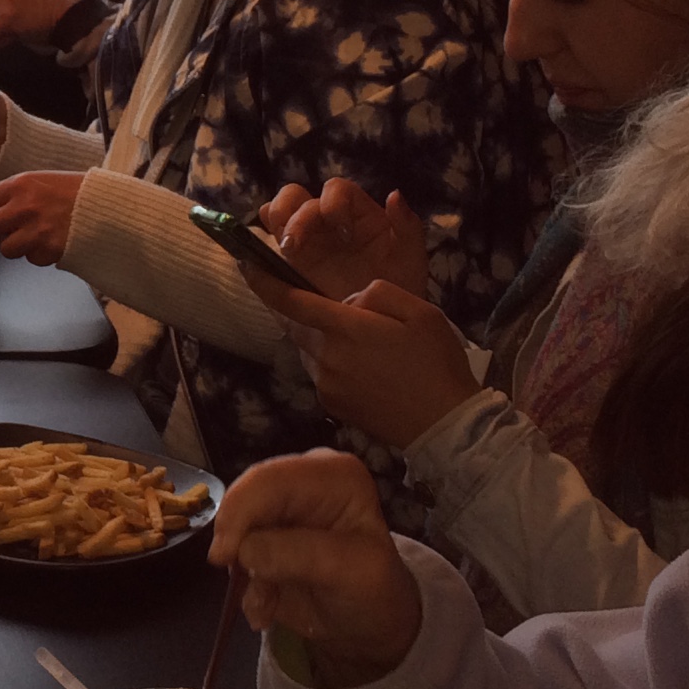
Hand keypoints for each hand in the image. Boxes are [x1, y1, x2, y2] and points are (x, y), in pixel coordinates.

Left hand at [0, 171, 86, 266]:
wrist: (108, 205)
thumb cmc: (73, 192)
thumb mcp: (39, 182)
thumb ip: (10, 196)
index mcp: (21, 185)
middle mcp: (25, 206)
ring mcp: (37, 230)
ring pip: (8, 249)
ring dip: (17, 245)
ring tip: (36, 234)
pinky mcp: (50, 249)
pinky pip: (32, 259)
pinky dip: (39, 254)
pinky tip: (52, 241)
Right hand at [212, 451, 421, 685]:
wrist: (369, 625)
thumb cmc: (374, 591)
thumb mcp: (352, 571)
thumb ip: (299, 555)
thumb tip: (244, 551)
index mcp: (331, 476)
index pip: (270, 479)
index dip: (239, 512)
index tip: (224, 556)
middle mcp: (300, 484)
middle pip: (243, 500)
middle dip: (240, 546)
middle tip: (243, 584)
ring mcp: (278, 512)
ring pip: (233, 532)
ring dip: (245, 574)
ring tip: (269, 603)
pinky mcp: (262, 540)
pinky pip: (233, 557)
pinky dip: (246, 588)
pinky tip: (267, 607)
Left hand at [248, 273, 483, 448]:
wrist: (444, 425)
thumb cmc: (436, 363)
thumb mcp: (419, 310)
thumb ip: (376, 294)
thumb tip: (350, 302)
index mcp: (345, 329)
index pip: (291, 301)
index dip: (263, 281)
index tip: (244, 263)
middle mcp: (326, 357)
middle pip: (299, 326)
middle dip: (305, 312)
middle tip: (334, 311)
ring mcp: (326, 384)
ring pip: (311, 349)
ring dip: (325, 339)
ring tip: (365, 345)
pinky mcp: (331, 405)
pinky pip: (321, 373)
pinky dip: (333, 362)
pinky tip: (366, 368)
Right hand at [261, 178, 429, 300]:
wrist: (384, 327)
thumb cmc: (401, 288)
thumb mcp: (412, 258)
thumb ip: (408, 226)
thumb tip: (393, 195)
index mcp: (355, 212)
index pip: (336, 190)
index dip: (333, 203)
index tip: (342, 231)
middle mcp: (325, 221)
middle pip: (297, 197)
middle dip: (295, 216)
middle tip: (297, 245)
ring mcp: (304, 241)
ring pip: (276, 214)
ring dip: (275, 223)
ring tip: (285, 250)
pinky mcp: (288, 264)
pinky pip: (265, 247)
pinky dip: (258, 246)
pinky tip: (262, 258)